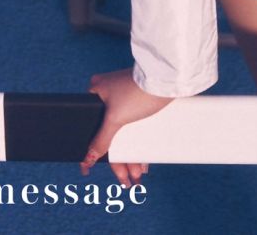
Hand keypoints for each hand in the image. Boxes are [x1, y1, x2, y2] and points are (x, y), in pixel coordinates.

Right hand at [81, 68, 173, 186]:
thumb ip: (100, 140)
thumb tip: (87, 158)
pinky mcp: (140, 99)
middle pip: (110, 134)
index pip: (91, 128)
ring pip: (124, 133)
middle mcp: (108, 93)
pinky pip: (134, 127)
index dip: (92, 152)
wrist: (169, 76)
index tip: (88, 170)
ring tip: (137, 176)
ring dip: (130, 155)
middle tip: (125, 179)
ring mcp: (124, 96)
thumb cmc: (139, 90)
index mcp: (96, 91)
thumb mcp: (115, 118)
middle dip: (119, 159)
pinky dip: (137, 143)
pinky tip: (142, 161)